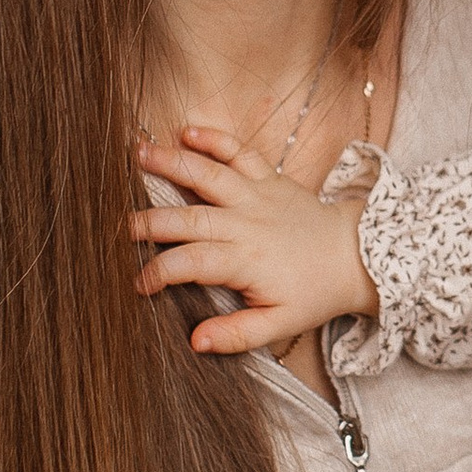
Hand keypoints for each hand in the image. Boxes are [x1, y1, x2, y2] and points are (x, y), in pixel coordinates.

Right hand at [127, 125, 377, 355]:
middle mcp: (247, 223)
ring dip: (172, 163)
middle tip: (116, 226)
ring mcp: (257, 196)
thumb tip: (195, 341)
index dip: (159, 272)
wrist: (355, 256)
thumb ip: (238, 335)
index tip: (137, 283)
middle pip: (189, 218)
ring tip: (137, 154)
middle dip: (149, 221)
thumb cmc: (314, 293)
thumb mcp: (280, 326)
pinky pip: (240, 152)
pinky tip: (187, 130)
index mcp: (246, 261)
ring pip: (209, 174)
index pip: (191, 263)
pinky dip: (215, 139)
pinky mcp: (268, 178)